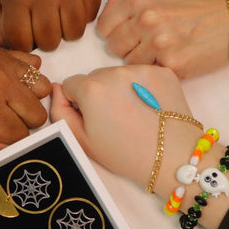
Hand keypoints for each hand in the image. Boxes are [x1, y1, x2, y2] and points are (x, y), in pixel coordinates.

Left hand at [0, 0, 100, 51]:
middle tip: (43, 26)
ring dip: (66, 31)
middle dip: (46, 40)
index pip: (22, 42)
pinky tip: (72, 5)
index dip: (24, 45)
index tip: (26, 35)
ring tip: (59, 18)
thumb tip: (11, 51)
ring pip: (74, 33)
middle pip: (50, 42)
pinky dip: (83, 16)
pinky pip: (92, 15)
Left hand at [0, 38, 51, 161]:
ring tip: (6, 103)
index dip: (6, 142)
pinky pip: (35, 66)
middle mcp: (0, 81)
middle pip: (37, 115)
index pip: (17, 135)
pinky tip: (9, 84)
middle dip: (20, 124)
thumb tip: (5, 153)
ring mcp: (5, 63)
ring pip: (43, 90)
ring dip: (29, 101)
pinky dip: (28, 77)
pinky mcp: (5, 52)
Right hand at [49, 65, 201, 187]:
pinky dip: (142, 87)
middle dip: (99, 94)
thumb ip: (60, 112)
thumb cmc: (126, 154)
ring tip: (133, 114)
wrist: (172, 158)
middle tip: (115, 120)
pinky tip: (148, 108)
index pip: (71, 85)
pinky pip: (141, 74)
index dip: (78, 104)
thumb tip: (56, 87)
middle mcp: (115, 73)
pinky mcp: (161, 71)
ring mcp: (140, 70)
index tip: (93, 120)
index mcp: (91, 89)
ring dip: (120, 89)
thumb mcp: (81, 140)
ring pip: (118, 74)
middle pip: (95, 77)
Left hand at [96, 0, 228, 78]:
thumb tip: (107, 4)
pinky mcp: (173, 64)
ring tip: (161, 53)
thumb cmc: (195, 8)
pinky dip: (157, 70)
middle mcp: (147, 20)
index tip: (126, 36)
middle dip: (126, 48)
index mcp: (140, 1)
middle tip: (146, 46)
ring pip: (129, 63)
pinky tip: (173, 60)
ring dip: (141, 62)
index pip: (104, 26)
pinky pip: (149, 74)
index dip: (113, 33)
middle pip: (113, 47)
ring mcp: (159, 43)